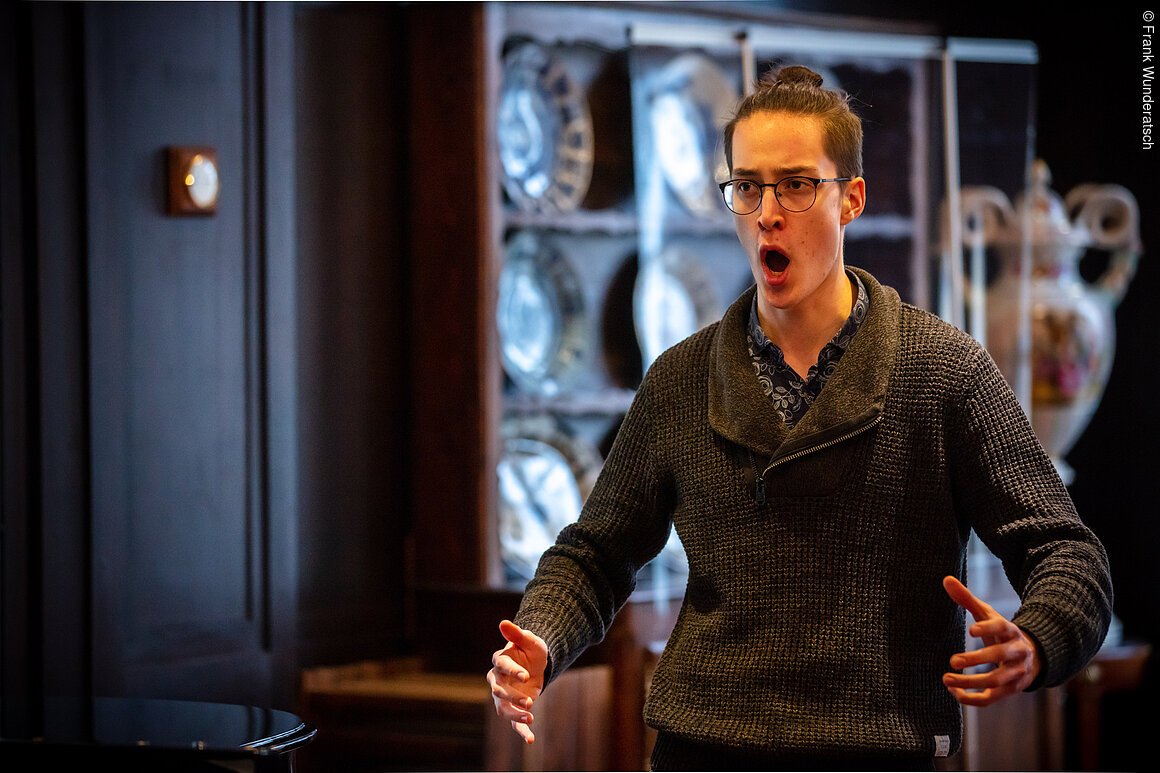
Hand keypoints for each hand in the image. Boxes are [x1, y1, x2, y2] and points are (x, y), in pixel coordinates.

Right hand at [486, 619, 547, 742]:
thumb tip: (504, 622)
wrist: (536, 664)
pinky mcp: (514, 707)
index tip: (526, 675)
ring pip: (503, 709)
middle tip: (529, 700)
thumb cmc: (530, 650)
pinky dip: (521, 731)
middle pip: (499, 691)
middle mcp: (498, 680)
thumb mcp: (529, 640)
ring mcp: (504, 696)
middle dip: (513, 697)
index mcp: (500, 662)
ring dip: (514, 715)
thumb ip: (517, 634)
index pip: (502, 667)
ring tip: (529, 719)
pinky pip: (514, 722)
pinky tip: (530, 740)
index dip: (513, 671)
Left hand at [941, 575, 1040, 706]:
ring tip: (946, 678)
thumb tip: (946, 579)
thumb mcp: (987, 614)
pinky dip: (973, 699)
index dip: (988, 628)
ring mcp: (1016, 673)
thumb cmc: (1001, 632)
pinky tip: (954, 693)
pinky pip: (992, 699)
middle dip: (976, 659)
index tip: (971, 630)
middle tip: (952, 660)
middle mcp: (1017, 652)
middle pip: (999, 656)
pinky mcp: (1011, 690)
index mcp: (1010, 631)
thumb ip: (967, 598)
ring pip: (996, 681)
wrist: (1032, 656)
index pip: (1002, 627)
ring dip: (970, 683)